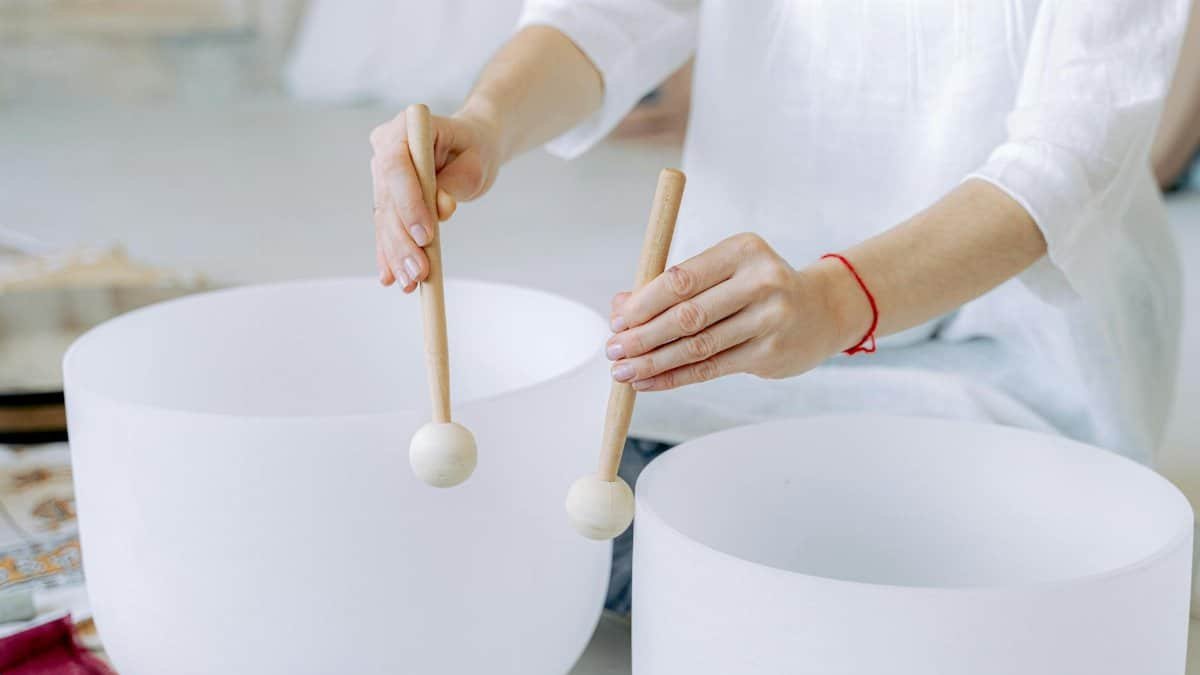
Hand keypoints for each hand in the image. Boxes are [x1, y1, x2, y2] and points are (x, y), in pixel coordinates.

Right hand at [369, 107, 501, 291]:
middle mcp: (384, 149)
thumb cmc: (474, 149)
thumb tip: (441, 208)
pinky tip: (392, 277)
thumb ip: (457, 182)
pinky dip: (391, 253)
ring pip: (385, 219)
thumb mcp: (475, 162)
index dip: (408, 202)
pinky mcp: (385, 197)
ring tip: (411, 282)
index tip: (427, 234)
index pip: (397, 166)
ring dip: (397, 253)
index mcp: (406, 128)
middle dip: (403, 239)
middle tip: (419, 271)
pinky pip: (386, 228)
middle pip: (388, 199)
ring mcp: (381, 174)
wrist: (469, 146)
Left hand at [605, 233, 871, 390]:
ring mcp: (769, 318)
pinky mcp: (770, 352)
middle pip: (687, 315)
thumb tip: (618, 307)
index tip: (617, 320)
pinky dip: (674, 377)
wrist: (821, 311)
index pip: (681, 278)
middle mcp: (760, 281)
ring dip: (653, 362)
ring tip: (623, 371)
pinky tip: (649, 382)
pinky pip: (711, 368)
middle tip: (613, 350)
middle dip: (643, 336)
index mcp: (742, 250)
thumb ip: (671, 287)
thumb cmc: (756, 288)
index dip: (644, 303)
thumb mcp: (721, 273)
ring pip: (698, 346)